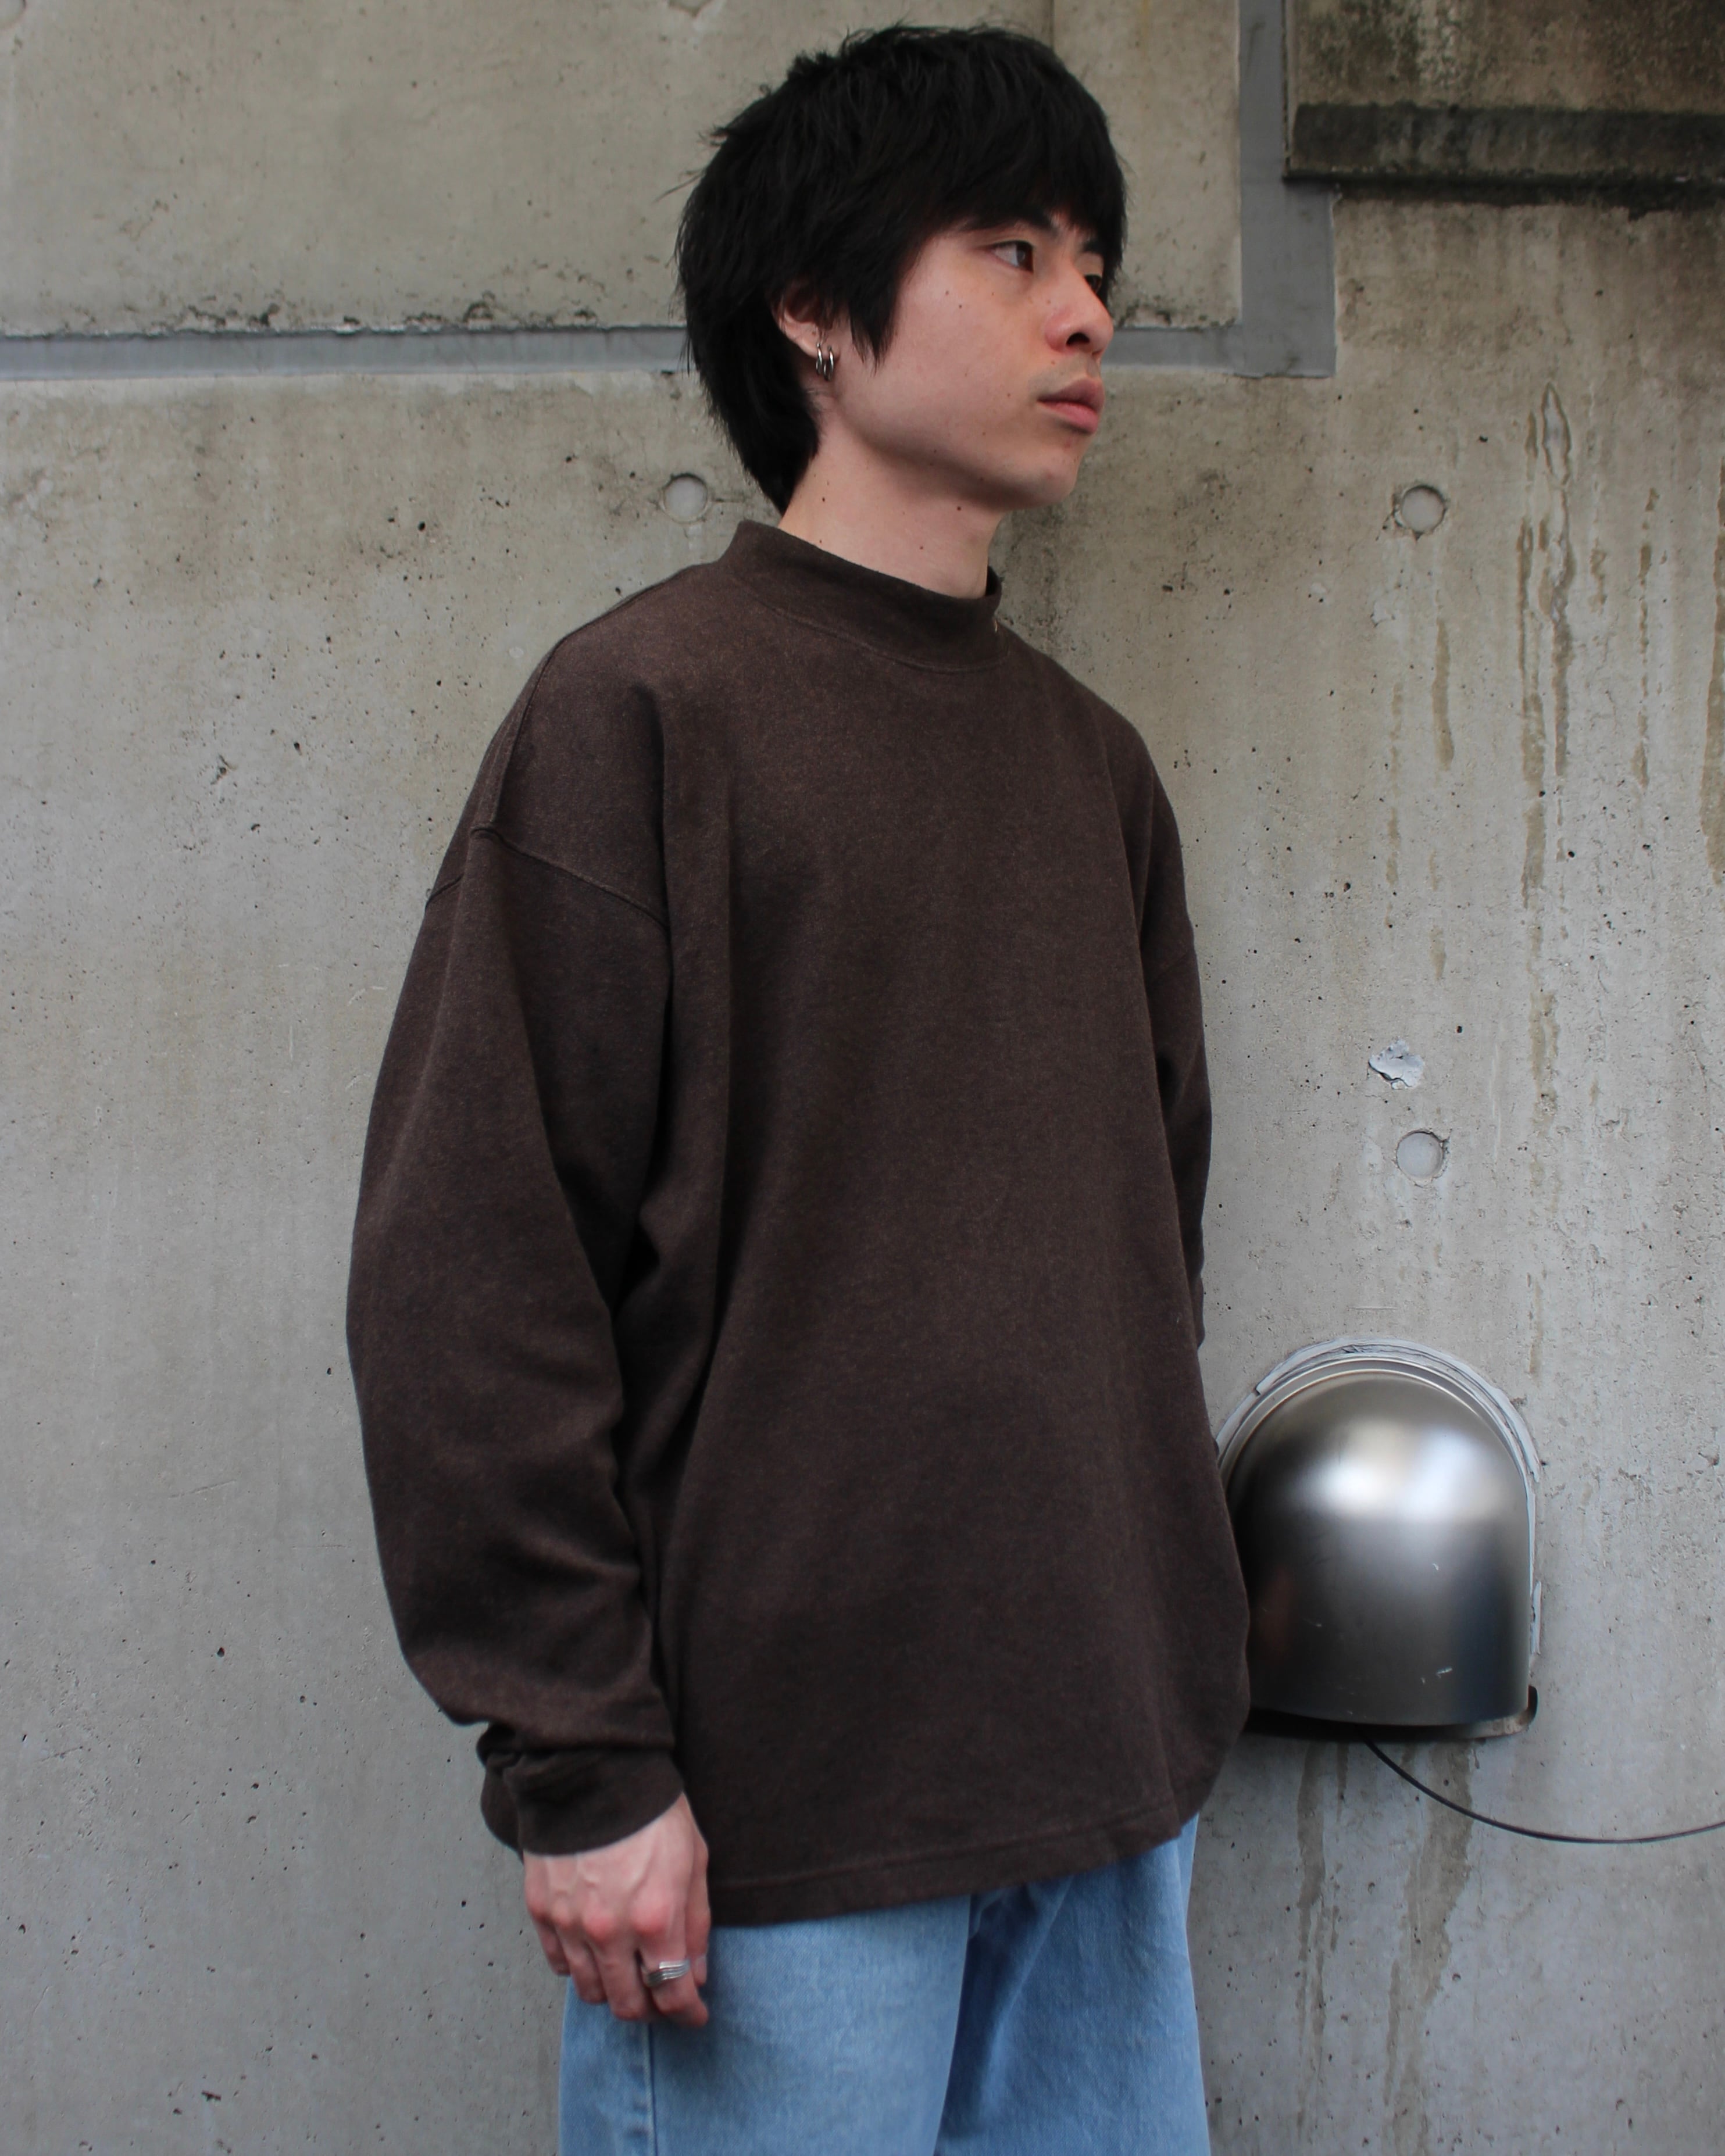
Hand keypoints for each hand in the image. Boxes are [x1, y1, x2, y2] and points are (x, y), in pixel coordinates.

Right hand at [523, 1795, 710, 2026]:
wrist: (596, 1768)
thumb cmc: (652, 1809)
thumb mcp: (694, 1860)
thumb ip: (696, 1923)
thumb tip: (696, 1972)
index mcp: (655, 1917)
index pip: (672, 1993)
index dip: (687, 2012)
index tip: (694, 2015)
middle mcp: (610, 1930)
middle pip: (628, 2004)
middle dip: (651, 2009)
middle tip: (662, 1998)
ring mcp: (571, 1922)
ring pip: (591, 1991)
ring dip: (613, 1992)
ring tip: (628, 1975)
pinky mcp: (542, 1909)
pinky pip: (559, 1963)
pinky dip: (579, 1967)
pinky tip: (595, 1951)